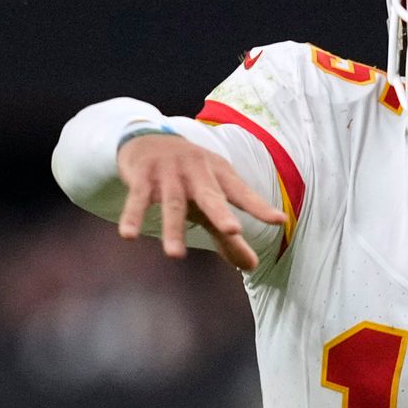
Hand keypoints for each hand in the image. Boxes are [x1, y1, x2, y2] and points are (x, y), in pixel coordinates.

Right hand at [114, 133, 279, 272]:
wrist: (148, 140)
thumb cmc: (189, 178)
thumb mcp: (210, 201)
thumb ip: (229, 236)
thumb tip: (252, 267)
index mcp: (219, 175)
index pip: (242, 193)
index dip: (259, 207)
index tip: (279, 220)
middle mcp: (197, 171)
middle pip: (210, 195)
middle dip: (220, 212)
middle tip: (232, 231)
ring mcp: (169, 172)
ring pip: (173, 203)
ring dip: (173, 229)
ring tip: (174, 255)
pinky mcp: (143, 176)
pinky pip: (138, 199)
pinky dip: (133, 216)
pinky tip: (128, 236)